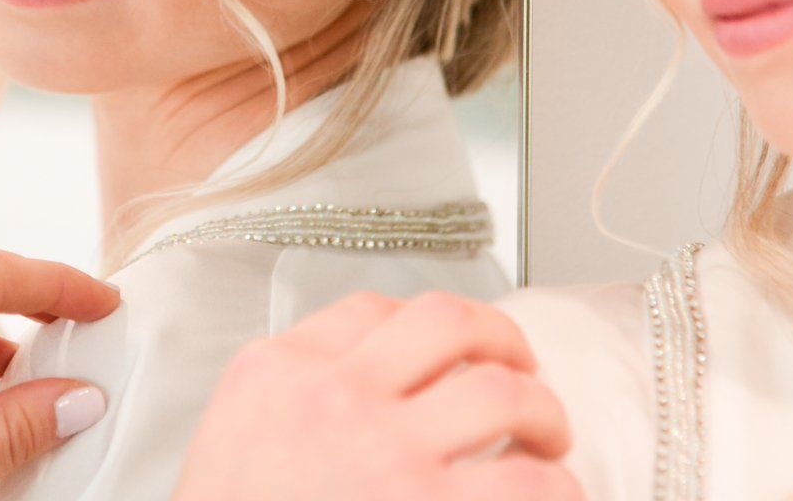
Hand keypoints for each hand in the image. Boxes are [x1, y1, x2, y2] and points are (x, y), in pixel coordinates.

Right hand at [173, 291, 581, 500]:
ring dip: (543, 413)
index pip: (371, 309)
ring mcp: (385, 454)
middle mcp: (333, 396)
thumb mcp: (234, 438)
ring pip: (503, 391)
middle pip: (447, 322)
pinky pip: (529, 483)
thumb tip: (378, 384)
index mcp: (276, 372)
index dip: (427, 328)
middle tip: (521, 375)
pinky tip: (553, 497)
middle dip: (503, 342)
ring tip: (548, 441)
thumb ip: (293, 396)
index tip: (449, 353)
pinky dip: (558, 488)